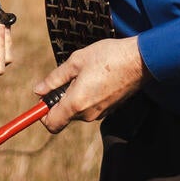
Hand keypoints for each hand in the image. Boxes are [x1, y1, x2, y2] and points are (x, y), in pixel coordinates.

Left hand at [34, 36, 148, 130]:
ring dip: (75, 96)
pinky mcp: (111, 109)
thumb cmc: (108, 57)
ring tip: (86, 74)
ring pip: (78, 110)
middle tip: (69, 76)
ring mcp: (101, 113)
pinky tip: (97, 77)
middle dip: (60, 99)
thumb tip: (39, 90)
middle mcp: (88, 114)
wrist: (141, 60)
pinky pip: (91, 107)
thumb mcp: (76, 61)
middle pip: (64, 115)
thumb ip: (54, 78)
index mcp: (76, 103)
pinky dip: (88, 96)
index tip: (44, 99)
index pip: (51, 123)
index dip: (42, 114)